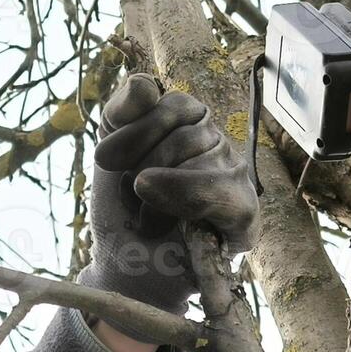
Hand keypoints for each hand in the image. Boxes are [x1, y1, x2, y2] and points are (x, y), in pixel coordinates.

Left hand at [82, 73, 257, 316]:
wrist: (125, 268)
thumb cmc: (121, 211)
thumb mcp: (110, 154)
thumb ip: (122, 112)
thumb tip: (143, 82)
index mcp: (188, 122)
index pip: (171, 104)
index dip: (133, 132)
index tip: (105, 161)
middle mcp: (217, 143)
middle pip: (184, 135)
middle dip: (141, 169)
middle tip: (132, 198)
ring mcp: (235, 176)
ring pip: (200, 162)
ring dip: (156, 198)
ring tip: (149, 218)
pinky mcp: (245, 212)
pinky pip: (221, 193)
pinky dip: (185, 199)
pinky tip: (167, 216)